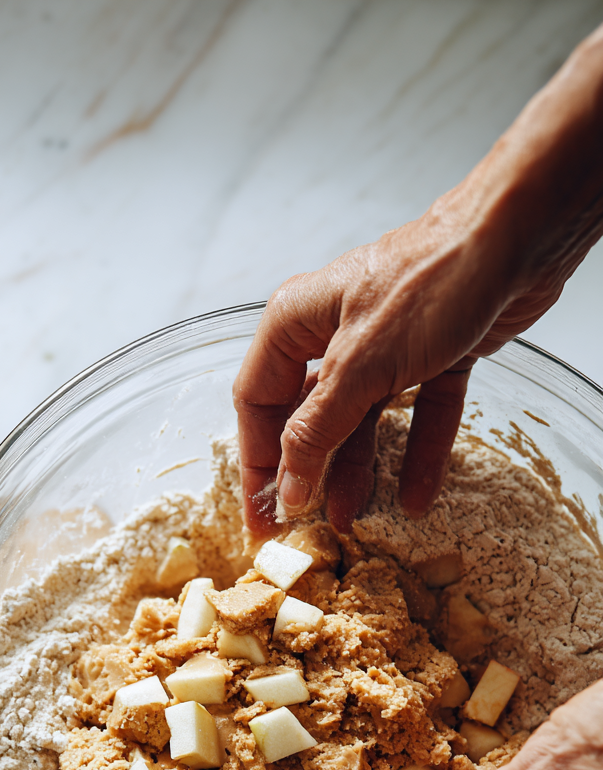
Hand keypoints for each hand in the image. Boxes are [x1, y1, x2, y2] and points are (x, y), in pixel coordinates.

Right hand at [234, 27, 602, 537]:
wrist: (518, 237)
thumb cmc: (430, 280)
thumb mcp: (360, 365)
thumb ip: (318, 430)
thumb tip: (286, 487)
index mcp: (296, 324)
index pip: (257, 402)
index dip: (256, 462)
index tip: (262, 515)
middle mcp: (334, 335)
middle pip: (307, 418)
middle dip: (306, 473)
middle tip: (302, 529)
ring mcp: (386, 347)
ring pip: (362, 423)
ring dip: (357, 472)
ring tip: (352, 521)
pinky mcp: (435, 355)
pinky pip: (419, 416)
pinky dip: (419, 454)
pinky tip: (418, 497)